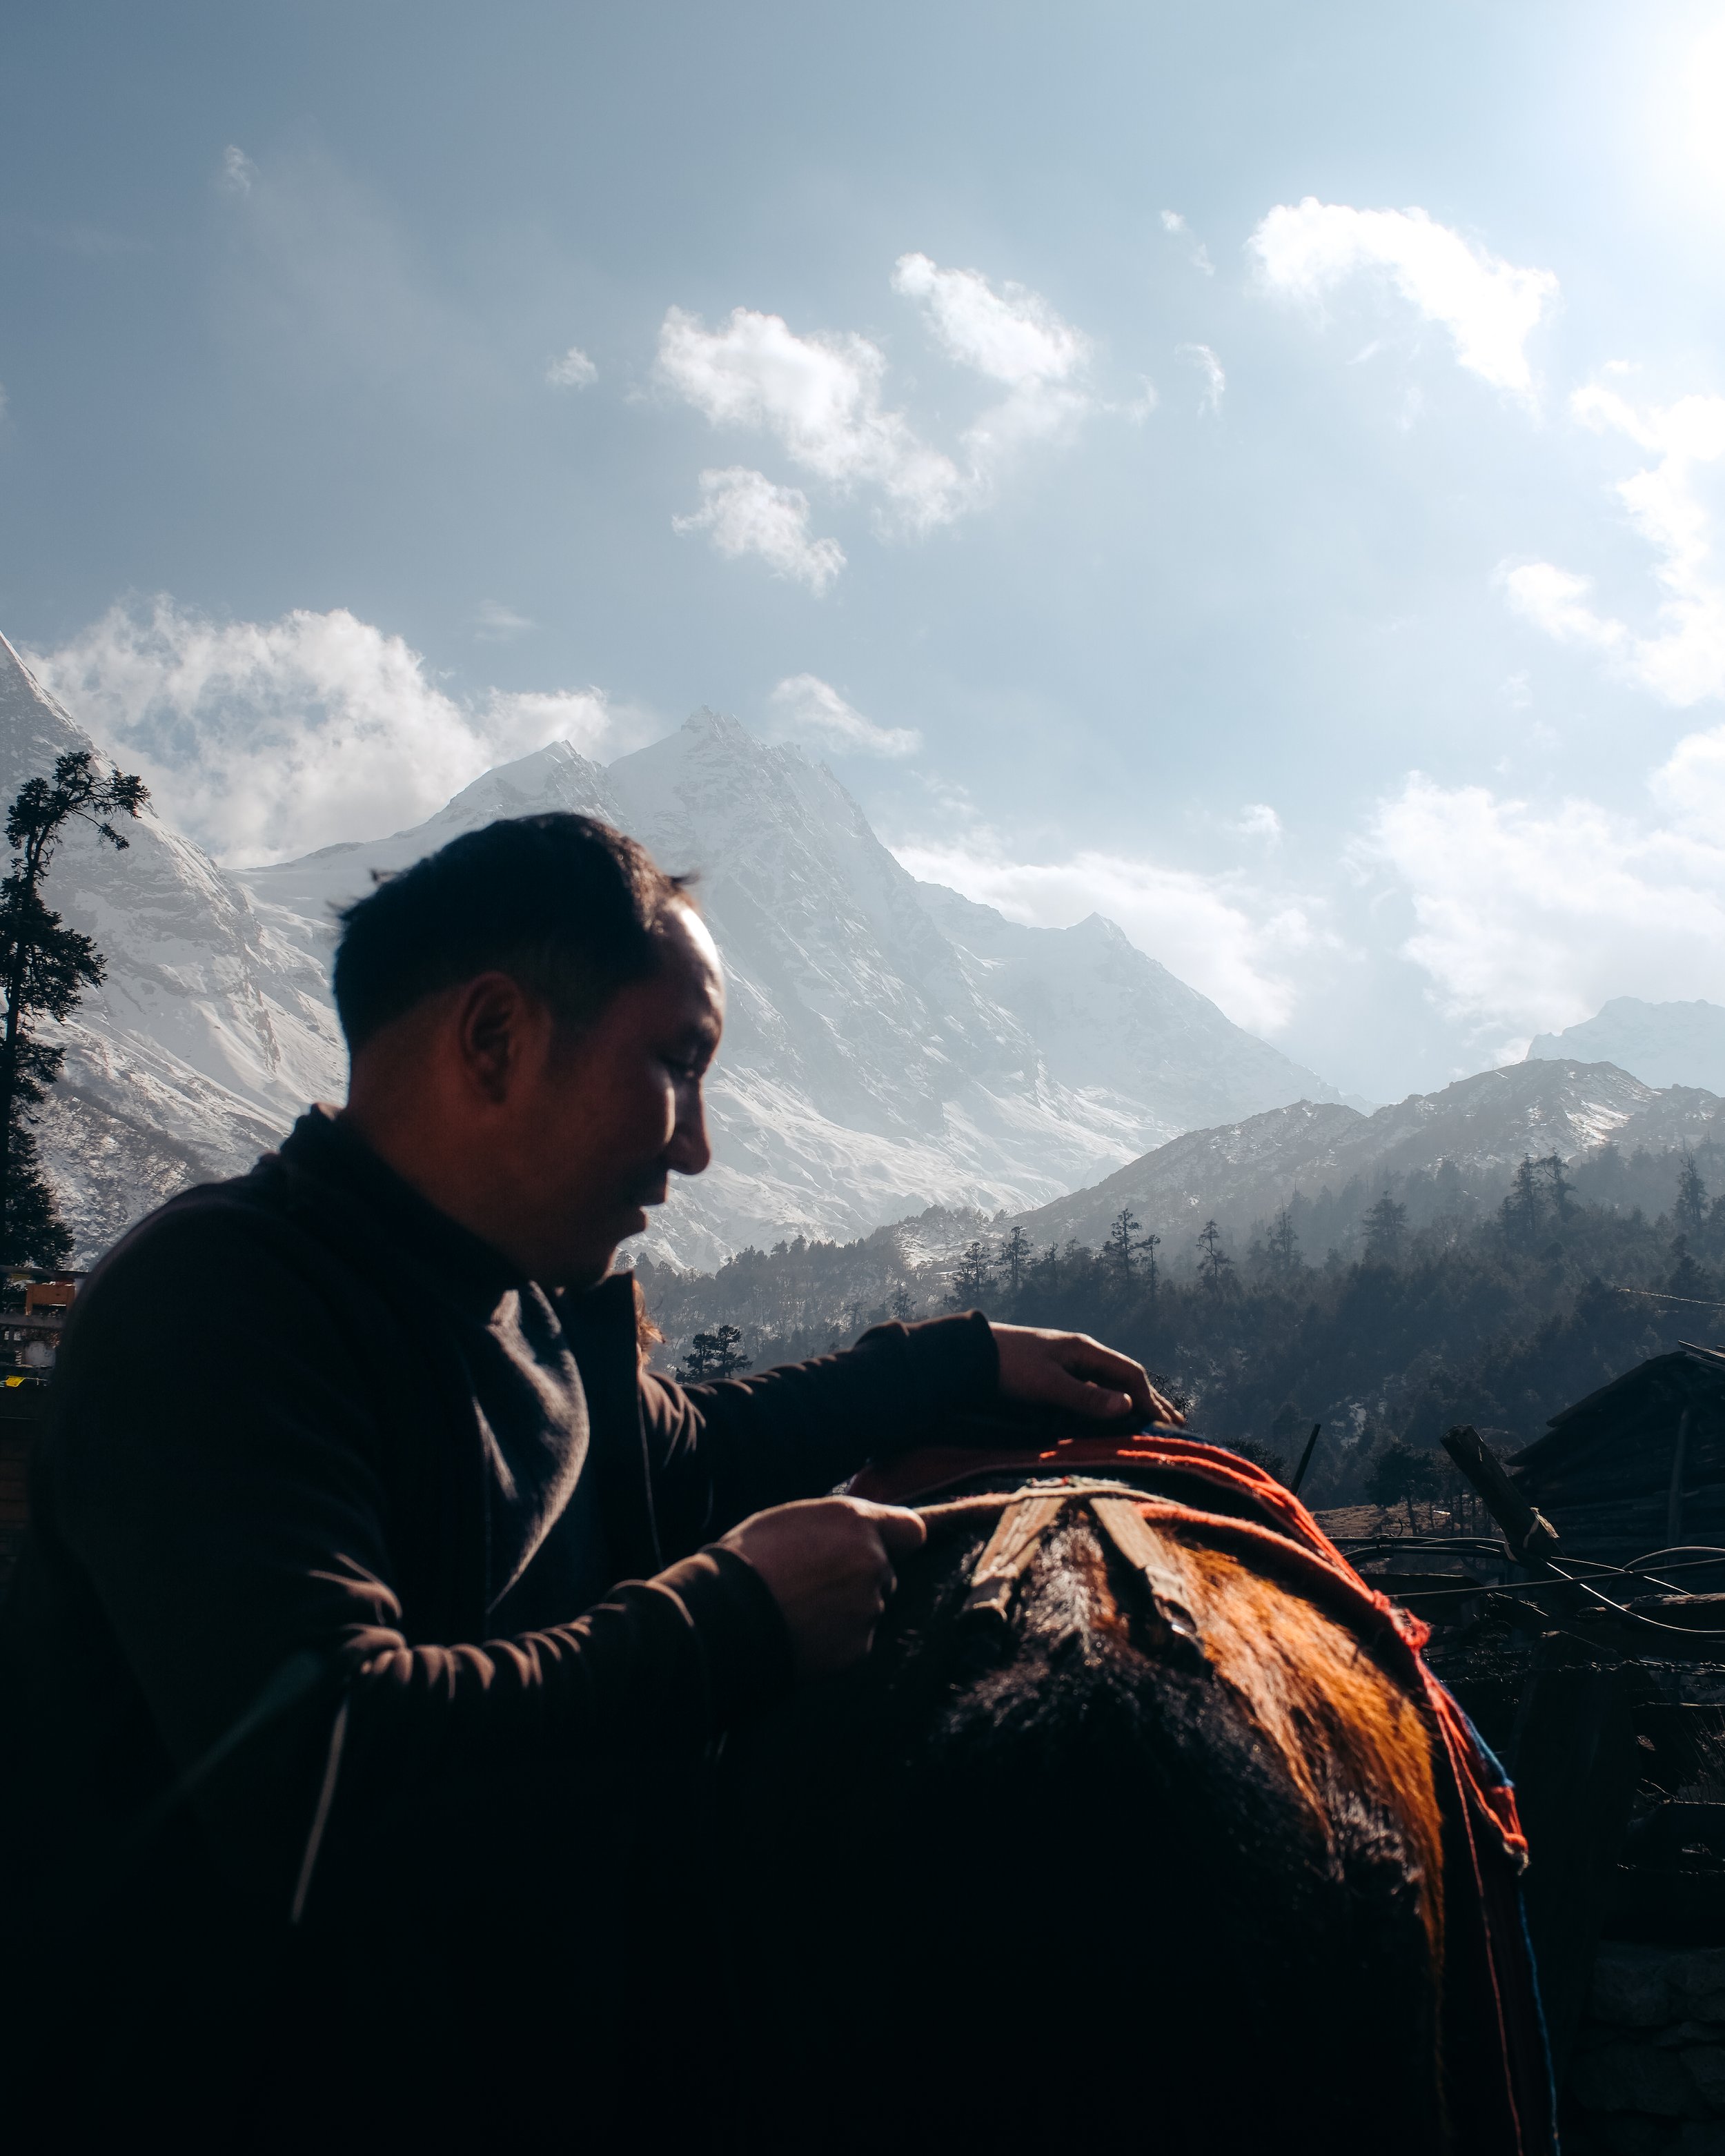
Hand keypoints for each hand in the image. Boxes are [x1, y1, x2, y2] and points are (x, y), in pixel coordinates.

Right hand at [719, 1497, 927, 1676]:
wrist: (727, 1616)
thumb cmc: (749, 1559)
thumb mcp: (791, 1519)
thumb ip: (835, 1524)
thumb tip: (855, 1533)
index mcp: (855, 1522)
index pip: (912, 1529)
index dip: (900, 1537)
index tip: (894, 1543)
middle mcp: (872, 1562)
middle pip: (884, 1571)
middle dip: (861, 1575)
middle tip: (816, 1580)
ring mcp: (868, 1607)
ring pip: (868, 1606)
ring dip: (847, 1607)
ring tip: (800, 1608)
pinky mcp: (858, 1646)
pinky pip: (855, 1638)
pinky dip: (836, 1638)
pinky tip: (802, 1632)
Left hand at [990, 1323, 1184, 1426]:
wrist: (971, 1354)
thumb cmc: (1010, 1367)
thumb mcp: (1049, 1384)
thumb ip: (1087, 1397)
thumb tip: (1128, 1406)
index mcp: (1085, 1350)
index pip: (1130, 1375)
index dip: (1150, 1400)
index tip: (1167, 1425)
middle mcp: (1082, 1353)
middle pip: (1125, 1377)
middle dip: (1151, 1400)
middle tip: (1176, 1424)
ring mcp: (1069, 1362)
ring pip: (1111, 1383)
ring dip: (1133, 1401)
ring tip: (1153, 1420)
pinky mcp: (1055, 1372)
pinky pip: (1094, 1387)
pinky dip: (1111, 1401)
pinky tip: (1114, 1412)